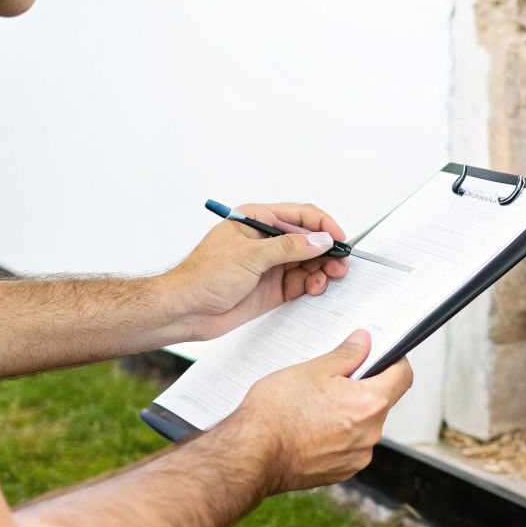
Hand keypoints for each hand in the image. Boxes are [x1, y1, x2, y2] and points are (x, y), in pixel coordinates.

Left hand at [164, 201, 349, 340]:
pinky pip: (300, 283)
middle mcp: (266, 241)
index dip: (323, 225)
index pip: (299, 216)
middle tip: (339, 265)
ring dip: (321, 270)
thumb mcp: (250, 256)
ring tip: (326, 279)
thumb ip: (289, 247)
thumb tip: (320, 240)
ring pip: (307, 263)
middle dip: (326, 251)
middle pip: (308, 240)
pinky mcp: (272, 288)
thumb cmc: (203, 276)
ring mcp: (270, 265)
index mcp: (256, 221)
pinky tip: (314, 288)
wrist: (185, 311)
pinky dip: (311, 285)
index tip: (339, 238)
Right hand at [226, 330, 414, 492]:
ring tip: (315, 407)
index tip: (383, 355)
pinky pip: (349, 447)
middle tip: (333, 380)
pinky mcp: (341, 473)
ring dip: (349, 414)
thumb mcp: (313, 370)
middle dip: (363, 388)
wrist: (251, 454)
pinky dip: (337, 436)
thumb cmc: (276, 411)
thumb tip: (364, 342)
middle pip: (381, 401)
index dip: (395, 360)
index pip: (403, 376)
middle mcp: (370, 435)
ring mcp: (356, 457)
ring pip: (364, 426)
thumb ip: (347, 355)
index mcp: (370, 404)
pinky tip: (311, 428)